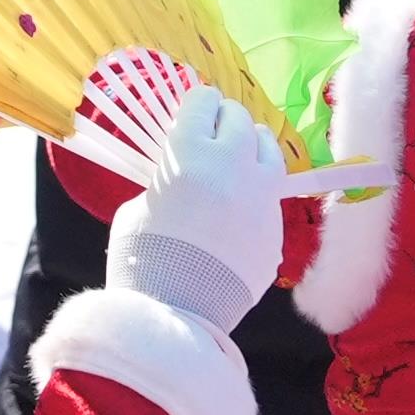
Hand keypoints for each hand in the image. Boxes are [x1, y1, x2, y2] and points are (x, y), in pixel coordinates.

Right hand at [106, 88, 287, 330]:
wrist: (177, 313)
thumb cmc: (142, 257)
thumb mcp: (140, 206)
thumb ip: (164, 181)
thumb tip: (179, 178)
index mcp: (188, 152)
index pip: (202, 102)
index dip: (196, 103)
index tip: (194, 109)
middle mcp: (231, 163)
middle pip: (237, 117)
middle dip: (222, 119)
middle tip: (212, 130)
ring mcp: (260, 194)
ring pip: (266, 145)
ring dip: (250, 143)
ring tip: (238, 154)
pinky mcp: (275, 225)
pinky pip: (271, 189)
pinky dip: (258, 185)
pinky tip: (244, 196)